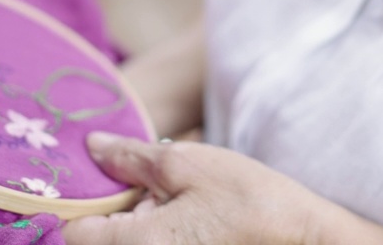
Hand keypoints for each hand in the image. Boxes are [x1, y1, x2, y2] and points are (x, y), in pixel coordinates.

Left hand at [62, 133, 318, 244]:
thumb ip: (131, 158)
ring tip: (180, 214)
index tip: (111, 186)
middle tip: (154, 196)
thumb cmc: (251, 202)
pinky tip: (194, 231)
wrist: (310, 242)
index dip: (86, 203)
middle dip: (116, 218)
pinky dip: (161, 241)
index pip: (72, 233)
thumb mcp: (188, 164)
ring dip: (139, 231)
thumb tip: (92, 147)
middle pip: (98, 244)